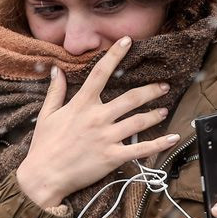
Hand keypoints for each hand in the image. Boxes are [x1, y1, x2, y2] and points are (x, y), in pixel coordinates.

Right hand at [16, 36, 179, 207]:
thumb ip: (55, 91)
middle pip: (130, 98)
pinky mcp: (112, 157)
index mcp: (81, 104)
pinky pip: (140, 150)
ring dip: (155, 114)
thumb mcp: (47, 114)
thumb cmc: (44, 146)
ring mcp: (106, 137)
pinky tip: (173, 138)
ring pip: (138, 121)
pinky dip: (159, 144)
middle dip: (150, 90)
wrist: (43, 176)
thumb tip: (57, 70)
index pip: (100, 73)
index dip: (115, 55)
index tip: (128, 41)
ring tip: (165, 109)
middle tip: (163, 85)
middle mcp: (97, 118)